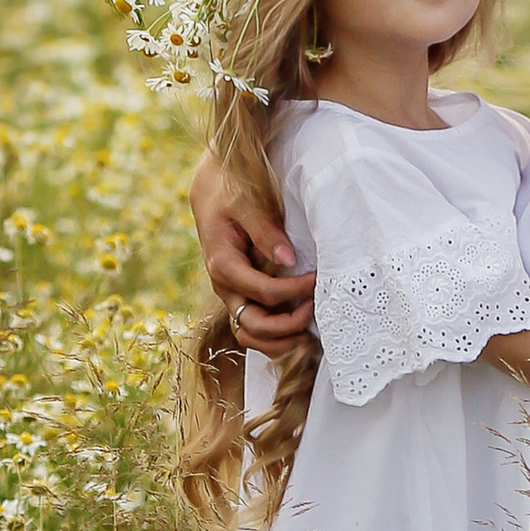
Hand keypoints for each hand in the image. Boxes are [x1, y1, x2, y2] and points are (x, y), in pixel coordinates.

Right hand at [199, 192, 317, 355]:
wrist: (211, 190)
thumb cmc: (230, 193)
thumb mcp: (246, 204)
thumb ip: (266, 232)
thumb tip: (289, 259)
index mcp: (223, 265)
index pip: (264, 293)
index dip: (295, 291)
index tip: (317, 279)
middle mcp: (223, 287)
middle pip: (254, 326)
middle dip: (288, 325)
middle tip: (315, 307)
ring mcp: (230, 294)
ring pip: (250, 335)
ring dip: (280, 340)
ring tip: (309, 330)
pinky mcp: (239, 294)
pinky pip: (253, 327)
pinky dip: (274, 335)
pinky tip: (298, 329)